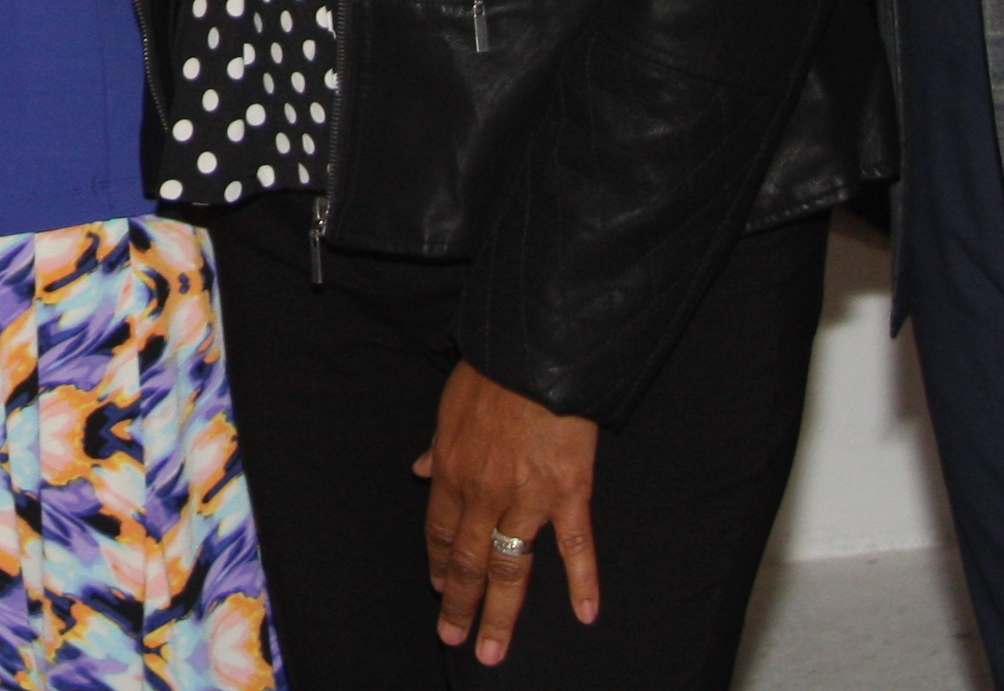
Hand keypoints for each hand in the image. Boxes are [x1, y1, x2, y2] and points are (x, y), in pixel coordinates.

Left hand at [418, 360, 599, 664]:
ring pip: (511, 567)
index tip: (438, 591)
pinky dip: (582, 581)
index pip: (438, 532)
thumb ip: (436, 443)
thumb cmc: (491, 371)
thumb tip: (419, 468)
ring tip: (493, 650)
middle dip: (459, 605)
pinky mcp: (569, 493)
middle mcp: (483, 494)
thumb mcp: (448, 405)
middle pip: (467, 561)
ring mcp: (527, 498)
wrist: (536, 353)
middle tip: (454, 638)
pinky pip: (575, 545)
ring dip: (501, 613)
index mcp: (451, 471)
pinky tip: (584, 613)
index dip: (438, 565)